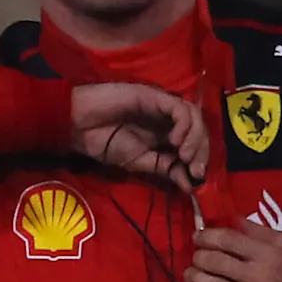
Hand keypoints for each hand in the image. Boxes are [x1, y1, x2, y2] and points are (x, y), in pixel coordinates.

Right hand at [70, 81, 205, 190]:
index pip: (195, 144)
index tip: (197, 179)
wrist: (80, 126)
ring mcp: (163, 106)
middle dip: (202, 151)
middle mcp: (168, 119)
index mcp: (165, 134)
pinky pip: (180, 108)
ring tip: (185, 155)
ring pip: (194, 117)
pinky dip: (184, 125)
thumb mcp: (139, 163)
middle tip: (195, 169)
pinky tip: (174, 140)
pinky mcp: (156, 96)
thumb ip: (164, 169)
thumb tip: (190, 185)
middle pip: (199, 130)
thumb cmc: (105, 142)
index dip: (201, 160)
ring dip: (196, 138)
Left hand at [187, 226, 281, 281]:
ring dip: (194, 279)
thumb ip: (259, 232)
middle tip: (195, 258)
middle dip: (198, 258)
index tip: (197, 238)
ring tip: (191, 276)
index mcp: (267, 252)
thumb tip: (233, 218)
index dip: (205, 237)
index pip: (226, 239)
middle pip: (214, 261)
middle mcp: (258, 274)